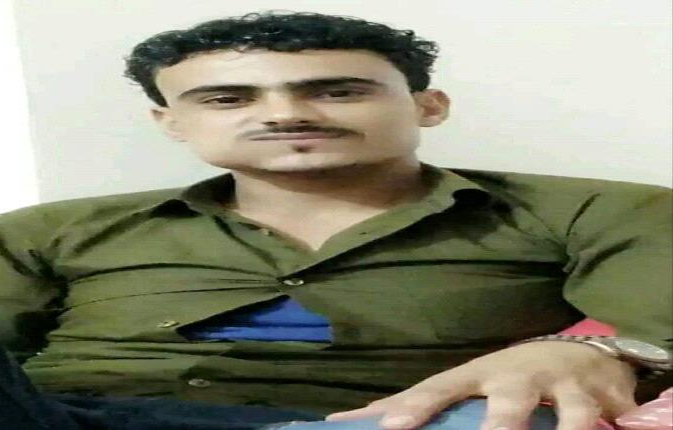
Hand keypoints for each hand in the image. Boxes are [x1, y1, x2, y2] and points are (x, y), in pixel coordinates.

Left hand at [325, 341, 637, 429]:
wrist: (579, 352)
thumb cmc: (508, 376)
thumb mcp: (464, 382)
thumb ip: (412, 403)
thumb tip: (343, 420)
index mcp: (480, 375)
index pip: (441, 390)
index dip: (417, 408)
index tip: (391, 428)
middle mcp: (521, 378)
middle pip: (510, 402)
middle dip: (501, 424)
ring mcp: (567, 388)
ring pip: (570, 414)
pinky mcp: (606, 400)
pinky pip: (613, 419)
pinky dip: (617, 426)